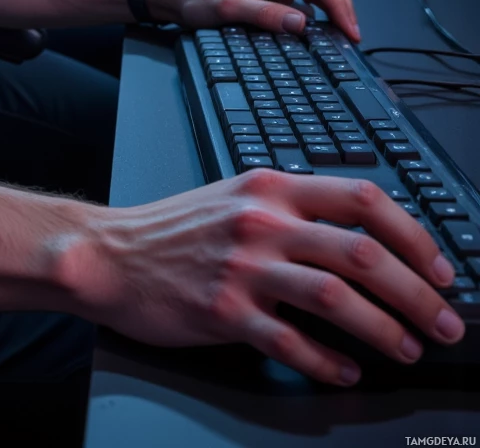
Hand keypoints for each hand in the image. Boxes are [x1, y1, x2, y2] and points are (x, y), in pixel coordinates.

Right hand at [82, 170, 462, 384]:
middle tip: (444, 321)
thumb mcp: (240, 197)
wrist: (114, 254)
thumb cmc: (179, 229)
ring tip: (407, 349)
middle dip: (416, 293)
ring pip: (335, 298)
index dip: (413, 236)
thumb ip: (296, 208)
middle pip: (361, 253)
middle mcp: (263, 221)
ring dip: (384, 329)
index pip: (363, 199)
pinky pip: (291, 343)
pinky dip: (328, 363)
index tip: (440, 267)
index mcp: (272, 186)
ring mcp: (244, 267)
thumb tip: (365, 238)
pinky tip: (346, 372)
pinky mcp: (224, 312)